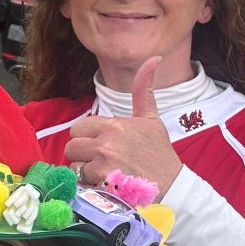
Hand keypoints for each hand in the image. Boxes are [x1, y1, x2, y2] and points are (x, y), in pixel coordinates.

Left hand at [64, 56, 181, 198]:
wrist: (173, 187)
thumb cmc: (160, 154)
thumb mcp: (151, 119)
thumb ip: (143, 90)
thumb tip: (153, 58)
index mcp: (113, 125)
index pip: (78, 128)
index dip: (87, 138)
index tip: (102, 145)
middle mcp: (105, 143)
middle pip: (71, 147)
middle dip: (82, 155)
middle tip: (100, 160)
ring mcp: (102, 164)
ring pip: (74, 166)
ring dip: (85, 172)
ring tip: (105, 173)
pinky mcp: (101, 185)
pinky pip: (80, 184)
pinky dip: (89, 187)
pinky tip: (105, 185)